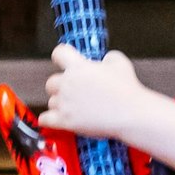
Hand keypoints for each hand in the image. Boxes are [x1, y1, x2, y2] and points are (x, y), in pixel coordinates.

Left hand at [38, 45, 158, 139]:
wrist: (130, 113)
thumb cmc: (127, 89)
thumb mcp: (119, 62)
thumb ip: (106, 57)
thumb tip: (102, 61)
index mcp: (78, 67)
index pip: (59, 53)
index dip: (61, 56)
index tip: (62, 60)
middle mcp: (68, 83)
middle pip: (51, 82)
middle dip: (61, 86)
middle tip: (73, 91)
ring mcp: (65, 103)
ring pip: (51, 102)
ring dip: (60, 104)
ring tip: (75, 107)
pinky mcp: (65, 121)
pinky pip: (45, 119)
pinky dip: (48, 120)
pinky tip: (55, 119)